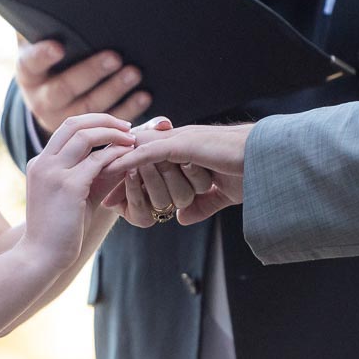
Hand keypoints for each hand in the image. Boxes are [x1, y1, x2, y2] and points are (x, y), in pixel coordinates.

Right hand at [16, 38, 151, 134]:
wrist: (48, 100)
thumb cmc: (50, 60)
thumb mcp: (39, 44)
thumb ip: (44, 26)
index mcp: (28, 73)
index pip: (32, 63)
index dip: (43, 56)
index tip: (58, 47)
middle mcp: (41, 99)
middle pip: (65, 88)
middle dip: (91, 73)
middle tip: (114, 57)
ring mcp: (62, 119)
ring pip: (89, 107)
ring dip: (114, 90)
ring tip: (134, 74)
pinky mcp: (85, 132)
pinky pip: (107, 120)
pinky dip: (128, 109)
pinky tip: (144, 96)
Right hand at [19, 113, 136, 271]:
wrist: (41, 257)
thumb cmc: (61, 230)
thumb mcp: (79, 195)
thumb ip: (96, 175)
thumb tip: (122, 157)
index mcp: (41, 162)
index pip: (68, 128)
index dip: (94, 122)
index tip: (117, 128)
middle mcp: (43, 162)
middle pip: (75, 123)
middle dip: (105, 120)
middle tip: (128, 127)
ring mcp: (53, 172)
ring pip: (86, 136)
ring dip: (113, 134)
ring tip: (133, 140)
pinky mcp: (68, 186)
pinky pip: (97, 161)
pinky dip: (116, 155)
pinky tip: (130, 159)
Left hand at [102, 123, 252, 225]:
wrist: (268, 161)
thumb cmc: (250, 173)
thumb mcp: (219, 195)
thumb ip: (201, 205)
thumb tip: (183, 218)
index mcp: (184, 151)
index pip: (148, 161)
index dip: (126, 177)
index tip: (106, 194)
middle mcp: (178, 141)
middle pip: (136, 153)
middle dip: (112, 171)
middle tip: (89, 186)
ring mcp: (180, 140)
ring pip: (138, 152)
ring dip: (117, 167)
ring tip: (92, 179)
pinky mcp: (184, 144)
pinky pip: (149, 151)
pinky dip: (129, 160)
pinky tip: (111, 170)